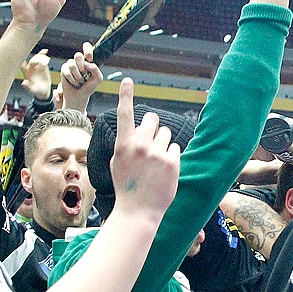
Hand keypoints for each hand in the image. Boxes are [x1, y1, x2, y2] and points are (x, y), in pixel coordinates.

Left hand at [22, 49, 51, 101]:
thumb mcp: (32, 90)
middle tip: (39, 60)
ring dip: (40, 56)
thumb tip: (23, 83)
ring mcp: (37, 66)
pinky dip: (43, 54)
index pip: (23, 65)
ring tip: (44, 58)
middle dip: (35, 59)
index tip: (21, 54)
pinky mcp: (43, 65)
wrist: (44, 91)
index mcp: (27, 73)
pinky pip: (42, 58)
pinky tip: (45, 51)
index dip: (22, 61)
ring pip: (37, 58)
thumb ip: (28, 86)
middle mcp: (31, 68)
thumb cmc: (37, 91)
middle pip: (32, 60)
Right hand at [57, 41, 100, 109]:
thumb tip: (87, 63)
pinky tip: (74, 82)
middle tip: (84, 75)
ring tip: (80, 81)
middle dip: (82, 68)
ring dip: (77, 76)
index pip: (86, 47)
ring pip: (72, 64)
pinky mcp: (64, 69)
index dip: (87, 50)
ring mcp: (71, 64)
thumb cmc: (88, 87)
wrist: (79, 96)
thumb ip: (95, 69)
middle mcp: (79, 61)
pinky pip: (67, 71)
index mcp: (88, 60)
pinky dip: (72, 79)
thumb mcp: (97, 79)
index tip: (90, 59)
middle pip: (78, 55)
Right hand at [108, 78, 179, 219]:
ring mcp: (157, 153)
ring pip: (166, 133)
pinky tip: (163, 171)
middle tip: (151, 142)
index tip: (127, 81)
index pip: (125, 115)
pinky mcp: (172, 162)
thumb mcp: (118, 163)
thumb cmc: (126, 186)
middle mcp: (140, 145)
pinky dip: (171, 157)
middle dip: (153, 126)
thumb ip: (126, 144)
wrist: (138, 211)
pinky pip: (175, 148)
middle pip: (152, 119)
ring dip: (163, 143)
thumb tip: (137, 130)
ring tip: (155, 163)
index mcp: (123, 145)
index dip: (125, 95)